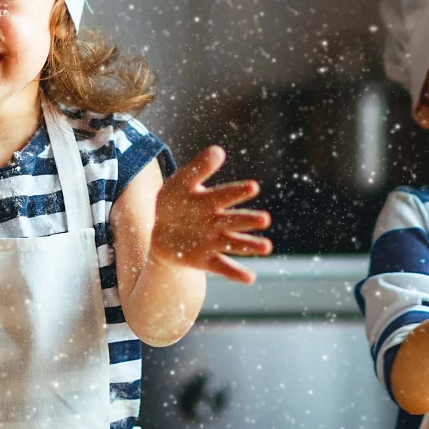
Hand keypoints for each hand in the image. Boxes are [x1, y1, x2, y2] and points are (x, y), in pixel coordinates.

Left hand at [151, 145, 271, 282]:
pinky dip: (236, 273)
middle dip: (249, 220)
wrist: (162, 231)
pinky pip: (223, 267)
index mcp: (211, 200)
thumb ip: (197, 168)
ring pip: (235, 243)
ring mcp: (213, 241)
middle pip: (235, 220)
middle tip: (264, 219)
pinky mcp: (207, 260)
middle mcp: (217, 221)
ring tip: (267, 247)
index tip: (253, 187)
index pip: (226, 195)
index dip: (238, 191)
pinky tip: (250, 278)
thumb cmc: (175, 203)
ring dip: (250, 245)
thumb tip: (218, 150)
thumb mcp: (180, 183)